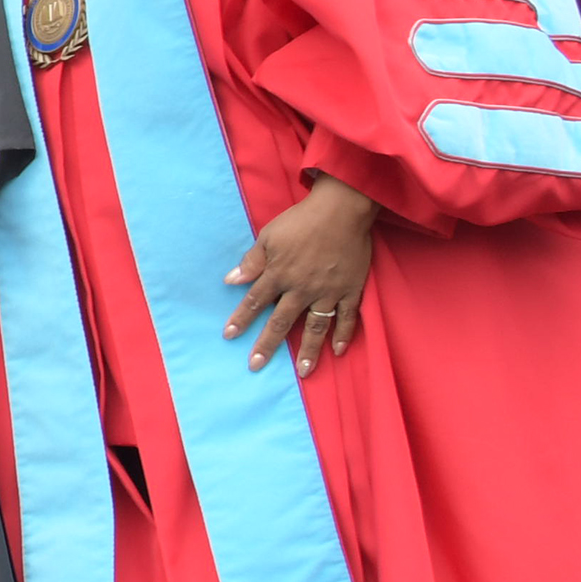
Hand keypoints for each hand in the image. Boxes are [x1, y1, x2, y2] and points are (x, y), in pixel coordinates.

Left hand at [227, 174, 374, 373]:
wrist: (342, 209)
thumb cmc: (301, 220)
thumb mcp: (269, 236)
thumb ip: (252, 261)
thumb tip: (230, 281)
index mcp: (279, 274)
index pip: (254, 302)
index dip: (241, 320)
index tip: (229, 336)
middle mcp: (302, 288)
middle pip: (281, 322)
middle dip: (267, 345)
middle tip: (256, 366)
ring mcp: (328, 291)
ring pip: (316, 327)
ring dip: (309, 351)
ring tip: (304, 371)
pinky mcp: (351, 289)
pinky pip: (348, 317)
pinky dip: (344, 334)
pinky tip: (338, 351)